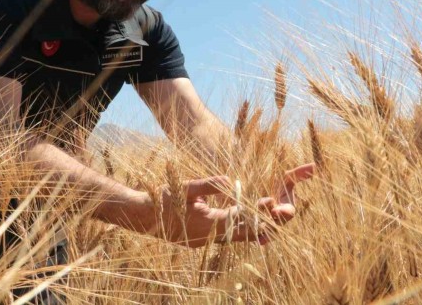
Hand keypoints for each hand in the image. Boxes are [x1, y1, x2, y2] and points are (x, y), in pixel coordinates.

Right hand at [153, 164, 315, 247]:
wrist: (140, 216)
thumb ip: (208, 185)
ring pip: (233, 238)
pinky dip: (235, 233)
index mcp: (207, 224)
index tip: (272, 204)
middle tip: (280, 218)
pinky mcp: (197, 242)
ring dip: (250, 231)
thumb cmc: (162, 200)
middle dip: (260, 226)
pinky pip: (222, 239)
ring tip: (269, 226)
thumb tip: (228, 179)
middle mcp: (208, 237)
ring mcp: (203, 242)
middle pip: (241, 233)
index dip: (256, 212)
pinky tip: (241, 227)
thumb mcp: (186, 188)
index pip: (239, 219)